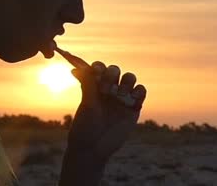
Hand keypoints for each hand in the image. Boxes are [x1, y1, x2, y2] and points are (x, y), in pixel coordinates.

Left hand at [59, 62, 146, 184]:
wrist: (94, 148)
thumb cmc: (85, 127)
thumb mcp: (87, 104)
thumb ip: (88, 85)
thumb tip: (76, 68)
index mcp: (94, 87)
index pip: (99, 68)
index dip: (99, 67)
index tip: (96, 72)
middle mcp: (108, 90)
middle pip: (115, 70)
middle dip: (111, 75)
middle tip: (105, 90)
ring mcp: (121, 98)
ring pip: (130, 77)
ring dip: (126, 80)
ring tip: (119, 94)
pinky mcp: (133, 107)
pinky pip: (141, 91)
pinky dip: (139, 90)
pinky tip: (131, 98)